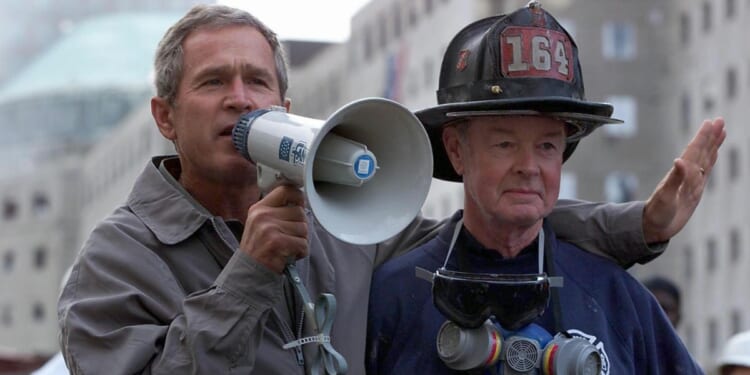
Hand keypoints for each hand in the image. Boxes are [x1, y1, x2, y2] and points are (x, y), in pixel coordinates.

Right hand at [240, 185, 307, 272]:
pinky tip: (290, 255)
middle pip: (300, 212)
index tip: (300, 206)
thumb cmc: (259, 249)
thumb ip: (276, 211)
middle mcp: (263, 215)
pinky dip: (301, 252)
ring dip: (301, 241)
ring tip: (288, 247)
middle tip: (290, 237)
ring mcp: (269, 228)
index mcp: (259, 208)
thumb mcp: (260, 223)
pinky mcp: (277, 242)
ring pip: (304, 228)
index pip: (286, 190)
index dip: (298, 197)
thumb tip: (300, 202)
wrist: (249, 272)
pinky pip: (303, 243)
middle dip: (300, 227)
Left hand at [642, 117, 725, 242]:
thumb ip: (674, 180)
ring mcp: (691, 182)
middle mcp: (686, 175)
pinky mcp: (694, 190)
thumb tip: (679, 160)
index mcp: (680, 174)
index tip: (711, 122)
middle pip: (701, 151)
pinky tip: (714, 153)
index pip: (694, 151)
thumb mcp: (665, 197)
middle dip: (710, 136)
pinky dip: (711, 160)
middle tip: (719, 120)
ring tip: (721, 131)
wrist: (653, 227)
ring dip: (712, 145)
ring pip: (705, 159)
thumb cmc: (656, 213)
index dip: (703, 137)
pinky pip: (705, 171)